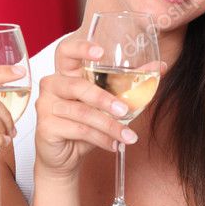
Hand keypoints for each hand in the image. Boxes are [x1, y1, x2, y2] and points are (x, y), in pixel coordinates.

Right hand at [34, 37, 135, 178]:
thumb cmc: (85, 125)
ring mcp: (45, 105)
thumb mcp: (108, 103)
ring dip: (109, 126)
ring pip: (82, 112)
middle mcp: (52, 84)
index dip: (81, 48)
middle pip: (78, 85)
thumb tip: (160, 66)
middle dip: (104, 98)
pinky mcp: (45, 126)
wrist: (64, 157)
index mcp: (66, 72)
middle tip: (124, 109)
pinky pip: (78, 130)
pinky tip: (113, 145)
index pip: (66, 51)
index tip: (100, 52)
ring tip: (127, 136)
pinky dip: (100, 139)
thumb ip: (130, 83)